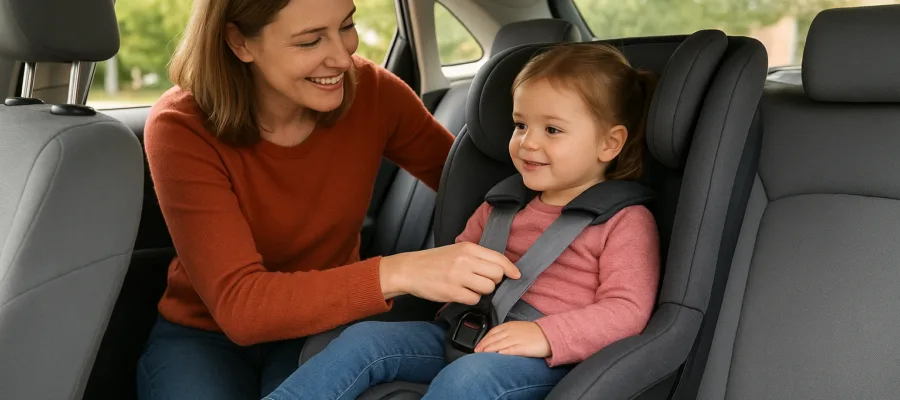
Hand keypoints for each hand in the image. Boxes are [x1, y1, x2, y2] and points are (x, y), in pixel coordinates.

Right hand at [379, 242, 520, 304]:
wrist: (410, 269)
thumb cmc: (434, 261)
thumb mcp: (457, 251)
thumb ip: (477, 257)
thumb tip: (500, 268)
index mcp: (468, 248)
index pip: (499, 258)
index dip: (511, 269)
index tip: (516, 275)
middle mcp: (465, 261)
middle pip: (497, 275)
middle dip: (494, 281)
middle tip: (482, 281)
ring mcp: (458, 276)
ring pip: (488, 288)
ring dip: (482, 291)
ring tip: (469, 287)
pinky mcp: (452, 292)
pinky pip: (474, 299)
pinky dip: (471, 299)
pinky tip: (460, 294)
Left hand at [474, 321, 551, 357]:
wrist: (550, 334)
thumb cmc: (535, 333)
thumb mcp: (518, 328)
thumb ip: (507, 332)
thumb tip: (497, 339)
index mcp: (509, 326)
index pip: (492, 332)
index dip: (483, 340)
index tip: (478, 346)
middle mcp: (511, 332)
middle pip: (492, 339)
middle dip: (483, 346)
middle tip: (476, 352)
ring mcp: (516, 339)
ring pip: (497, 345)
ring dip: (488, 350)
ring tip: (482, 355)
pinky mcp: (522, 348)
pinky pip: (509, 350)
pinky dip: (501, 353)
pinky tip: (495, 356)